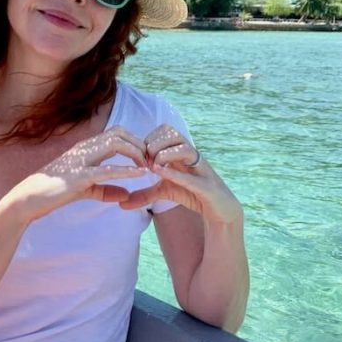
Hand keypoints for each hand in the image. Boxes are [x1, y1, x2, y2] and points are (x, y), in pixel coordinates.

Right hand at [6, 126, 147, 222]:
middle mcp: (84, 148)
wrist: (29, 198)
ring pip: (114, 143)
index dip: (134, 141)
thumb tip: (126, 195)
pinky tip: (140, 175)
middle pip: (119, 133)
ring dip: (135, 153)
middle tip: (150, 160)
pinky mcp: (78, 176)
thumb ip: (106, 190)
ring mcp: (81, 160)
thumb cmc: (55, 191)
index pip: (116, 133)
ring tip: (147, 166)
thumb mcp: (85, 189)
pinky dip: (126, 171)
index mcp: (86, 148)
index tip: (146, 157)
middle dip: (138, 143)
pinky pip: (106, 170)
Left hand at [120, 124, 242, 224]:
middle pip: (174, 134)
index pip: (166, 130)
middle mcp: (193, 156)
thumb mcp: (165, 191)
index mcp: (182, 151)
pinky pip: (192, 177)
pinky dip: (175, 173)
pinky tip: (160, 173)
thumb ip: (144, 194)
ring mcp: (201, 169)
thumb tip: (121, 203)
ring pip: (185, 148)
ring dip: (165, 154)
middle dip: (155, 145)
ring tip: (153, 167)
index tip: (141, 155)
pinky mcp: (207, 187)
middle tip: (145, 162)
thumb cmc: (192, 194)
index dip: (150, 139)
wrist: (220, 211)